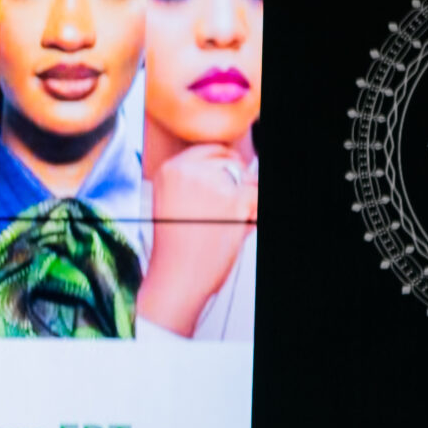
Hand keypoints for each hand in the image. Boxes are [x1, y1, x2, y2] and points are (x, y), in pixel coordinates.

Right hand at [139, 144, 257, 336]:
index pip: (210, 150)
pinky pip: (258, 197)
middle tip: (224, 210)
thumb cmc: (175, 248)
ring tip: (227, 222)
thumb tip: (231, 167)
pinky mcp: (235, 200)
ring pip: (248, 180)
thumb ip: (196, 181)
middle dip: (236, 184)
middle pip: (231, 162)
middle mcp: (188, 171)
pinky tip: (237, 227)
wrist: (177, 277)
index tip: (225, 184)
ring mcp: (212, 183)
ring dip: (246, 199)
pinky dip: (254, 214)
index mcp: (169, 170)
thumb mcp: (172, 202)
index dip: (222, 167)